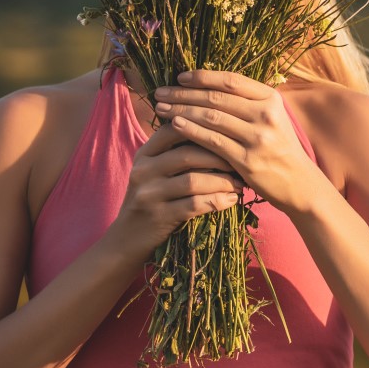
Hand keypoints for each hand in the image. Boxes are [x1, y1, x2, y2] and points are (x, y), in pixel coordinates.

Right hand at [107, 120, 245, 255]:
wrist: (127, 239)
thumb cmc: (151, 199)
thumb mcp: (154, 172)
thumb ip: (176, 153)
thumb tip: (219, 134)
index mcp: (145, 153)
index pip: (175, 129)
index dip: (205, 128)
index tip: (231, 134)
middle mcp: (144, 170)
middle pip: (188, 154)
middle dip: (220, 158)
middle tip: (241, 163)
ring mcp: (149, 194)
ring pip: (193, 181)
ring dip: (222, 182)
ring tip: (239, 184)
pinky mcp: (158, 216)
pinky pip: (194, 205)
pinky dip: (217, 201)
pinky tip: (231, 200)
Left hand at [151, 69, 327, 214]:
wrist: (300, 183)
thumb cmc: (279, 148)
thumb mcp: (272, 118)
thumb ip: (248, 102)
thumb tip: (209, 86)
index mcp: (271, 99)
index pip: (231, 81)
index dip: (203, 77)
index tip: (180, 77)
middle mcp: (266, 115)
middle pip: (217, 98)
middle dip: (184, 93)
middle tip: (161, 92)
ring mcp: (257, 138)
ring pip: (211, 117)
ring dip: (181, 110)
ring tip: (161, 108)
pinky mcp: (247, 160)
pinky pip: (212, 141)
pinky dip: (191, 130)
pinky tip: (175, 125)